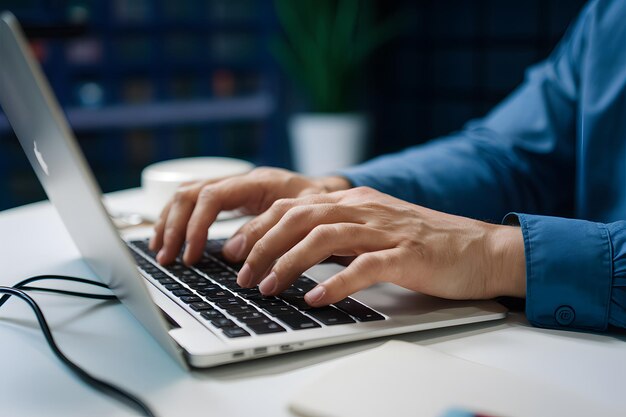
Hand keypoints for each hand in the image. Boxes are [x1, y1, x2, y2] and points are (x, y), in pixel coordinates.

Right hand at [149, 167, 350, 264]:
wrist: (330, 195)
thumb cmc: (321, 207)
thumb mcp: (304, 218)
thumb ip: (271, 231)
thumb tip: (234, 253)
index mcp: (257, 181)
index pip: (213, 196)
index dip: (197, 225)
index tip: (192, 255)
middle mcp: (240, 180)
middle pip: (191, 193)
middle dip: (174, 226)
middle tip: (168, 257)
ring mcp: (233, 186)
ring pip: (187, 195)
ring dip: (169, 222)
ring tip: (160, 251)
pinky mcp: (230, 197)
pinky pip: (194, 202)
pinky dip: (177, 220)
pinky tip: (170, 238)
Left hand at [231, 186, 525, 305]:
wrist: (480, 249)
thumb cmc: (425, 245)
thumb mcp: (372, 230)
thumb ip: (337, 234)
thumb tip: (294, 251)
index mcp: (353, 200)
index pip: (293, 206)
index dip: (258, 227)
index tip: (233, 250)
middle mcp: (364, 208)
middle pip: (300, 217)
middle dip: (262, 245)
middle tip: (241, 274)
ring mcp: (386, 230)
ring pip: (324, 237)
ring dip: (289, 263)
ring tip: (269, 288)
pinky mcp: (407, 254)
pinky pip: (365, 266)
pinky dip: (337, 282)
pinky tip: (318, 299)